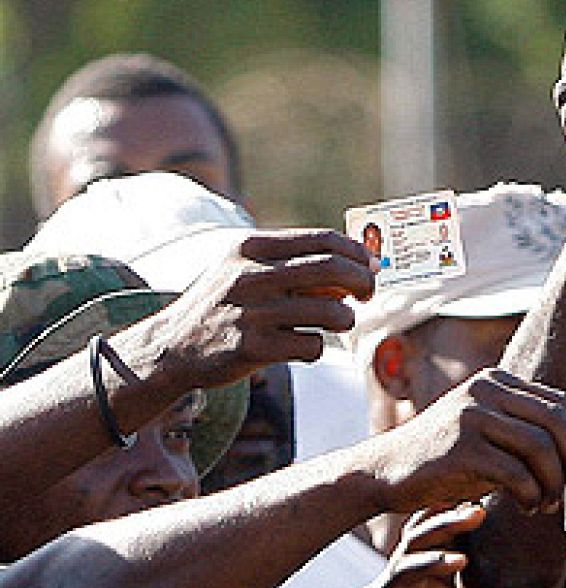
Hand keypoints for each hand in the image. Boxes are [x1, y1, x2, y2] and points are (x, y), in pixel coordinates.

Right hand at [147, 228, 375, 387]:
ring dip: (344, 319)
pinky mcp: (252, 348)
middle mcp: (249, 276)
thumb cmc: (224, 304)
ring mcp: (251, 313)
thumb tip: (360, 262)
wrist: (171, 347)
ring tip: (333, 323)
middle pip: (332, 269)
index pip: (323, 239)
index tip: (372, 264)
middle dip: (363, 281)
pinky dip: (316, 347)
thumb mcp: (246, 269)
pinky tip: (300, 345)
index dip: (357, 252)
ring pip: (331, 311)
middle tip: (367, 293)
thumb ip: (295, 262)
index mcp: (251, 248)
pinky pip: (312, 345)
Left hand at [341, 504, 481, 587]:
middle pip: (411, 546)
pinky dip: (458, 538)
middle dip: (440, 529)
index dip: (428, 564)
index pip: (400, 573)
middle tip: (474, 515)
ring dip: (449, 525)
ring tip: (478, 510)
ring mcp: (411, 587)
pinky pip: (444, 557)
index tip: (460, 561)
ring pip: (426, 544)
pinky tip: (476, 520)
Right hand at [362, 367, 565, 515]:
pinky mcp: (460, 448)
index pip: (560, 402)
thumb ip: (526, 434)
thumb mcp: (488, 434)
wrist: (385, 472)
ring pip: (540, 448)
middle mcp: (486, 391)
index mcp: (497, 381)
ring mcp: (472, 416)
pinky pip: (515, 473)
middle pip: (556, 421)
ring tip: (553, 504)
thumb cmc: (446, 460)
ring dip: (556, 482)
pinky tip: (531, 508)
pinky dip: (532, 494)